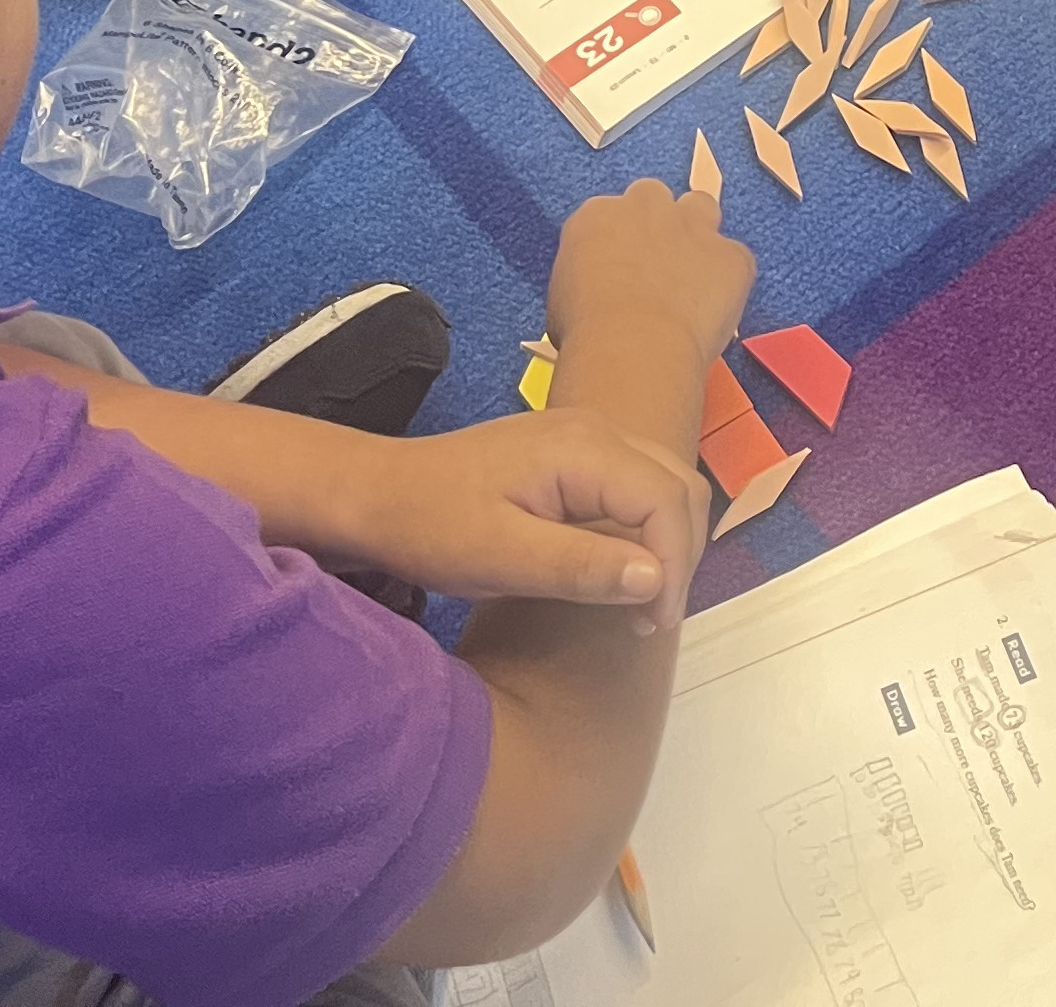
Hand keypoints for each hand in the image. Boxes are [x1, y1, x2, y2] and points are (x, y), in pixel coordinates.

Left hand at [313, 408, 713, 636]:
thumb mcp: (501, 558)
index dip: (675, 567)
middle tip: (651, 619)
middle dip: (680, 554)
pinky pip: (633, 487)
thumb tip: (656, 580)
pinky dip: (644, 529)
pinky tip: (618, 572)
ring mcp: (584, 438)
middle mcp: (595, 431)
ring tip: (641, 602)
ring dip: (666, 542)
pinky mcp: (571, 456)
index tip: (652, 624)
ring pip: (662, 485)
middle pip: (679, 486)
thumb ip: (581, 567)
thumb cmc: (430, 525)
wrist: (375, 493)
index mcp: (584, 449)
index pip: (667, 501)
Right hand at [549, 176, 756, 418]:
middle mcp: (646, 208)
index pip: (610, 212)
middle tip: (654, 265)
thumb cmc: (586, 332)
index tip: (619, 266)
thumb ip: (588, 276)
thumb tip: (601, 291)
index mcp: (597, 216)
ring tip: (691, 276)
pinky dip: (729, 278)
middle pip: (654, 196)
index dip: (618, 240)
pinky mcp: (731, 255)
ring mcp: (693, 227)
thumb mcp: (564, 297)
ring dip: (698, 232)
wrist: (631, 346)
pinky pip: (736, 258)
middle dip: (656, 222)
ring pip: (701, 207)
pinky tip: (715, 308)